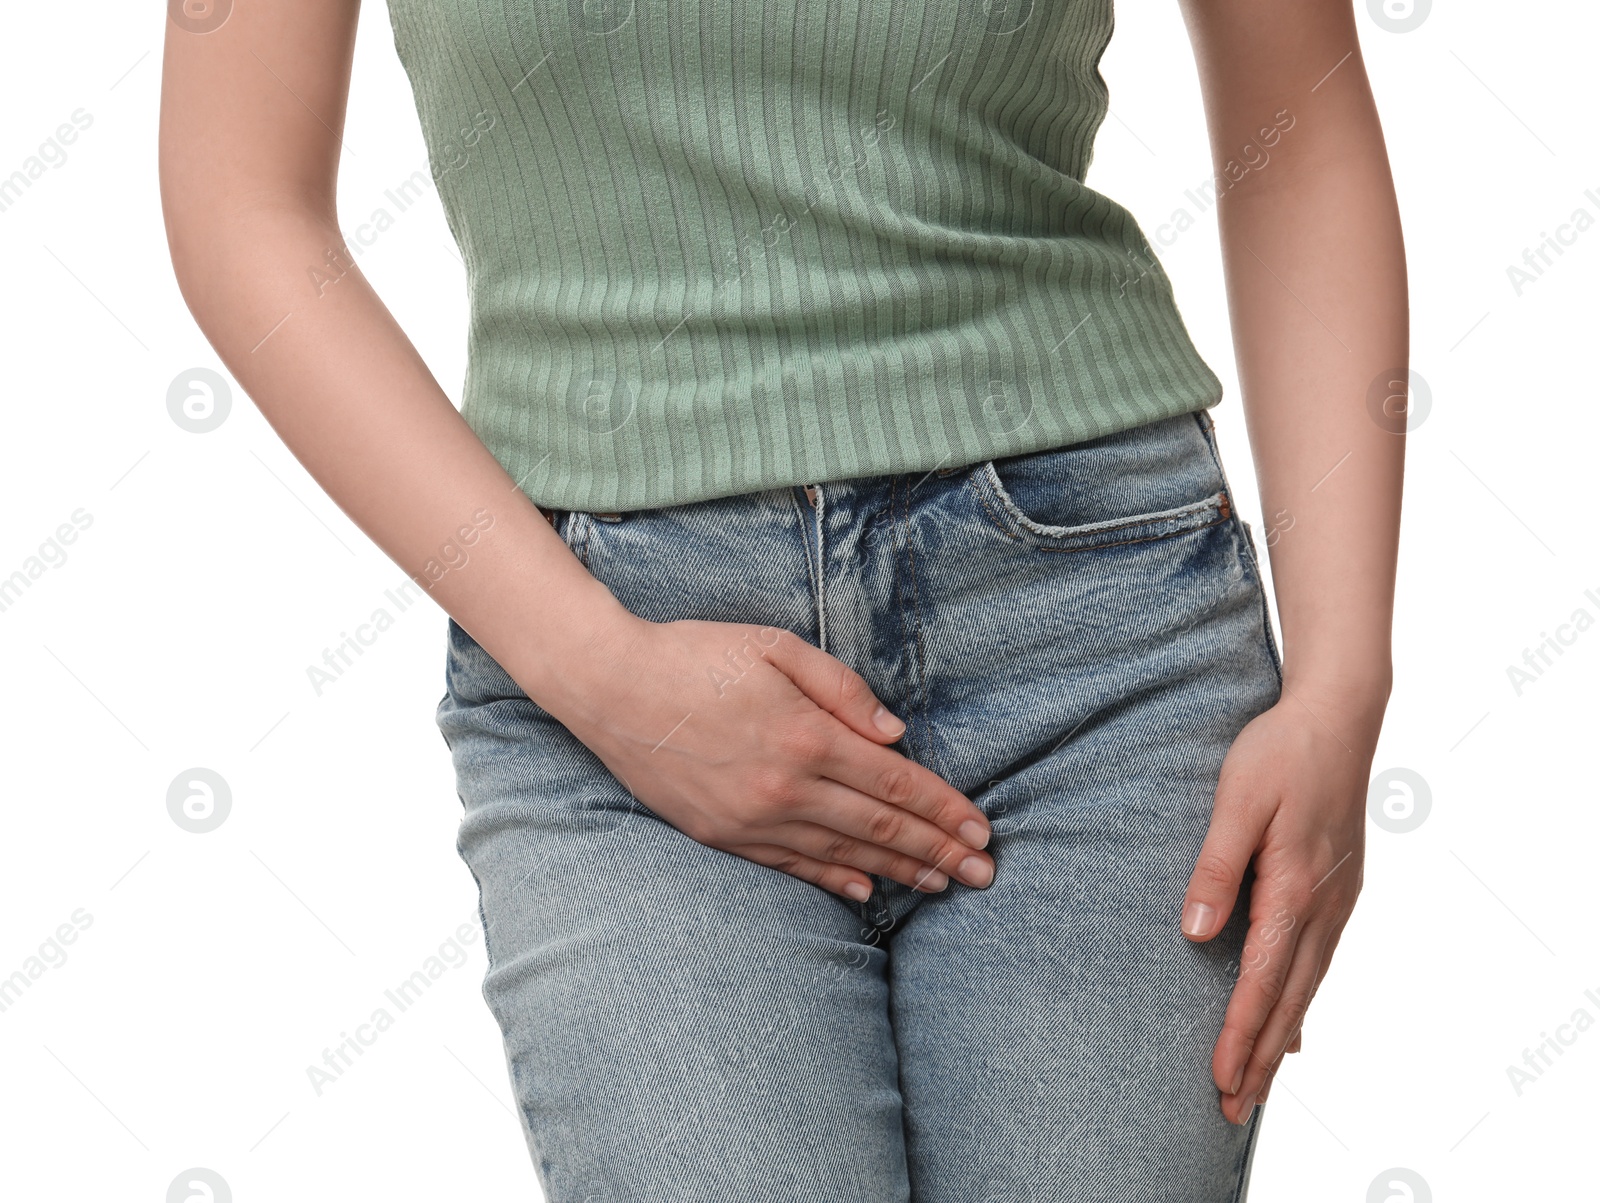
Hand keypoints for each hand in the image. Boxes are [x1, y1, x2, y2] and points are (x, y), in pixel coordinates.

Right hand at [553, 615, 995, 901]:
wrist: (608, 685)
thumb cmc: (695, 654)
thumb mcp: (776, 647)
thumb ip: (842, 690)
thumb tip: (895, 737)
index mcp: (806, 737)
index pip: (894, 784)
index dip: (943, 809)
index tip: (981, 828)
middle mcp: (784, 788)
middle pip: (878, 828)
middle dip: (937, 851)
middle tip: (983, 874)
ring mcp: (751, 819)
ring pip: (841, 854)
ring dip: (897, 872)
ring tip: (941, 885)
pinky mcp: (722, 834)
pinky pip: (791, 865)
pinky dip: (834, 879)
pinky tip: (866, 890)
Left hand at [1179, 679, 1385, 1122]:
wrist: (1339, 715)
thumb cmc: (1281, 752)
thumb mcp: (1237, 800)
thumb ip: (1216, 866)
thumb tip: (1195, 932)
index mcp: (1293, 887)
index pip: (1262, 979)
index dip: (1241, 1033)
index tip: (1221, 1079)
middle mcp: (1321, 904)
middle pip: (1289, 997)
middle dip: (1261, 1057)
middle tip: (1235, 1110)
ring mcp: (1335, 898)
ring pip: (1306, 984)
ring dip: (1281, 1036)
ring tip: (1259, 1082)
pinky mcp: (1336, 887)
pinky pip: (1317, 960)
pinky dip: (1301, 999)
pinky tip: (1293, 1021)